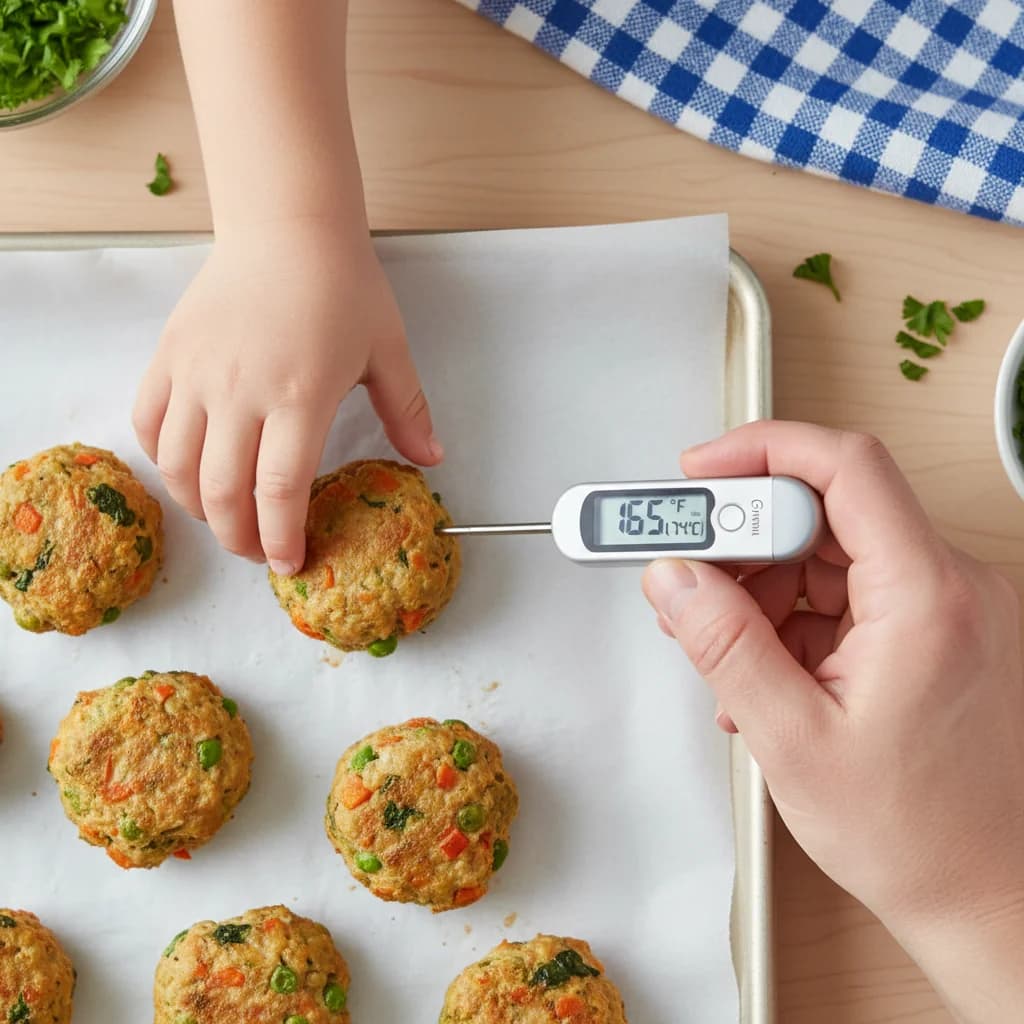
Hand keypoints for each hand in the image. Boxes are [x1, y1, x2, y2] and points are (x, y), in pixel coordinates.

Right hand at [133, 222, 440, 574]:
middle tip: (255, 553)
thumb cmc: (342, 285)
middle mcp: (240, 391)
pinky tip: (186, 469)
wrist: (288, 225)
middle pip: (223, 492)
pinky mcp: (169, 355)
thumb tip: (431, 459)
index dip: (281, 538)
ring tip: (223, 518)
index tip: (288, 562)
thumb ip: (407, 412)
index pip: (279, 490)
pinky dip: (161, 458)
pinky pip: (148, 421)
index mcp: (300, 395)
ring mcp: (197, 373)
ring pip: (177, 465)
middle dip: (237, 538)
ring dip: (197, 507)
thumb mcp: (388, 350)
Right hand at [642, 421, 1023, 1021]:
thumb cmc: (919, 836)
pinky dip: (792, 616)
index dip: (761, 451)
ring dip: (762, 587)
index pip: (845, 466)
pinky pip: (844, 591)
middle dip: (744, 541)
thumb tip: (675, 578)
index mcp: (927, 598)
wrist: (983, 896)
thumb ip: (724, 646)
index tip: (700, 472)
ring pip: (828, 551)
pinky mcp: (929, 629)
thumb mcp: (793, 739)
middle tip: (690, 580)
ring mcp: (943, 607)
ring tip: (727, 649)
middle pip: (825, 510)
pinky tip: (764, 667)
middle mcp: (949, 588)